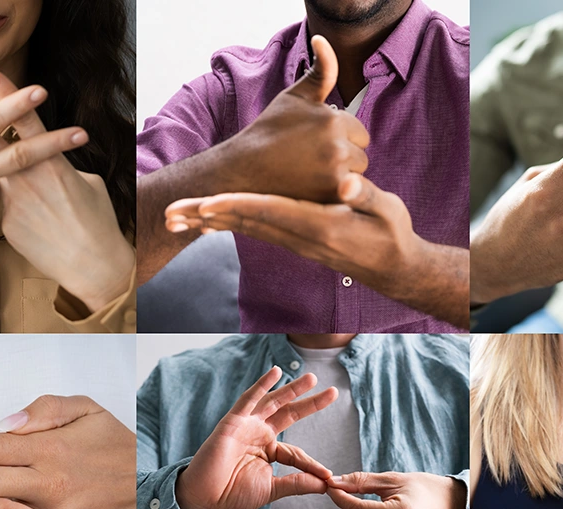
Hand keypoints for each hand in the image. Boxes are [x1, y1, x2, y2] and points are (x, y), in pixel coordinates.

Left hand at [0, 71, 135, 312]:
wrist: (92, 264)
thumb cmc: (99, 222)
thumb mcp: (88, 185)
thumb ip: (61, 169)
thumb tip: (47, 165)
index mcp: (52, 163)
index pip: (25, 121)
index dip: (8, 96)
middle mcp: (26, 177)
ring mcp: (12, 201)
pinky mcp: (6, 223)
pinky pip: (7, 210)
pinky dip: (21, 215)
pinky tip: (40, 232)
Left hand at [165, 174, 419, 287]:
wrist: (394, 268)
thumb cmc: (392, 234)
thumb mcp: (387, 211)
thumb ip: (366, 197)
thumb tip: (347, 186)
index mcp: (320, 227)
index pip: (271, 212)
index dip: (237, 205)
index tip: (207, 203)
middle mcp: (301, 237)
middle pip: (245, 223)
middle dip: (205, 218)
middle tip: (169, 215)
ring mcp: (295, 241)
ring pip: (245, 228)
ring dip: (209, 223)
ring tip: (176, 218)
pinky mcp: (294, 241)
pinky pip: (255, 230)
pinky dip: (228, 223)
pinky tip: (208, 221)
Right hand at [174, 35, 368, 224]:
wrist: (242, 172)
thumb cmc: (269, 133)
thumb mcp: (294, 98)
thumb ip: (320, 72)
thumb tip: (323, 39)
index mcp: (334, 121)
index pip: (360, 134)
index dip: (341, 140)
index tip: (315, 145)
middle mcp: (338, 148)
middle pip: (362, 157)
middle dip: (344, 160)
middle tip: (311, 162)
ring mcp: (335, 177)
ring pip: (357, 178)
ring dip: (342, 179)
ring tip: (311, 176)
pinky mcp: (329, 201)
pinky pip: (349, 198)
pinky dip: (337, 197)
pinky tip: (315, 192)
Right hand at [175, 366, 336, 508]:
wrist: (205, 498)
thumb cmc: (233, 495)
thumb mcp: (271, 489)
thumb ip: (297, 483)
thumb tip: (326, 483)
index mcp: (268, 451)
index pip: (296, 452)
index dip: (312, 464)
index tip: (328, 475)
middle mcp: (259, 434)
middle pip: (290, 414)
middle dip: (311, 403)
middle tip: (334, 392)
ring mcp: (247, 426)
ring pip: (274, 402)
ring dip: (293, 389)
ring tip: (312, 378)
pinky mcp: (233, 422)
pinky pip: (249, 399)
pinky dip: (262, 384)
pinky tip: (276, 372)